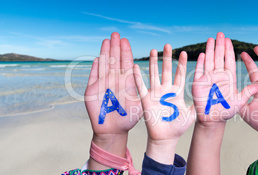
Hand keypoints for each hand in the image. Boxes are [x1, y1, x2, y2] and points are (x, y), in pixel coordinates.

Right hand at [84, 32, 141, 168]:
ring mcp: (103, 84)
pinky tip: (97, 58)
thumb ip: (142, 92)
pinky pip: (94, 77)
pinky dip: (95, 68)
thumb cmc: (128, 119)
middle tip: (116, 34)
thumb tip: (146, 79)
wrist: (113, 131)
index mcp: (127, 82)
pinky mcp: (92, 91)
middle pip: (114, 60)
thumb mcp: (139, 104)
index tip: (126, 40)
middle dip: (115, 47)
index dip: (126, 52)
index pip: (126, 63)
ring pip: (104, 65)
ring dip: (104, 53)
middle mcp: (115, 81)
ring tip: (106, 40)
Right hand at [133, 44, 194, 163]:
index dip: (181, 64)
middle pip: (167, 70)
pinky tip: (136, 67)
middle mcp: (166, 90)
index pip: (179, 74)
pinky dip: (138, 77)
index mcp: (177, 92)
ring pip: (154, 74)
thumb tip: (208, 96)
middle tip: (168, 45)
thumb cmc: (179, 127)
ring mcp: (155, 94)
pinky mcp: (146, 100)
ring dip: (153, 62)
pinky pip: (141, 86)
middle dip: (167, 58)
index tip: (184, 52)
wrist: (166, 138)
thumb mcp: (192, 114)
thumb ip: (198, 104)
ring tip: (154, 50)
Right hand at [192, 32, 257, 125]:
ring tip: (211, 39)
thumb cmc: (226, 111)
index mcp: (228, 78)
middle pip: (219, 58)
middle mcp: (218, 76)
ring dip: (210, 50)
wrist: (212, 120)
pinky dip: (200, 63)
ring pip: (209, 61)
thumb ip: (248, 92)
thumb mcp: (239, 102)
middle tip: (220, 34)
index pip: (229, 61)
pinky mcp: (199, 84)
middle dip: (219, 46)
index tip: (229, 40)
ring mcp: (208, 79)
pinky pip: (200, 71)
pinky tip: (202, 54)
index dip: (228, 51)